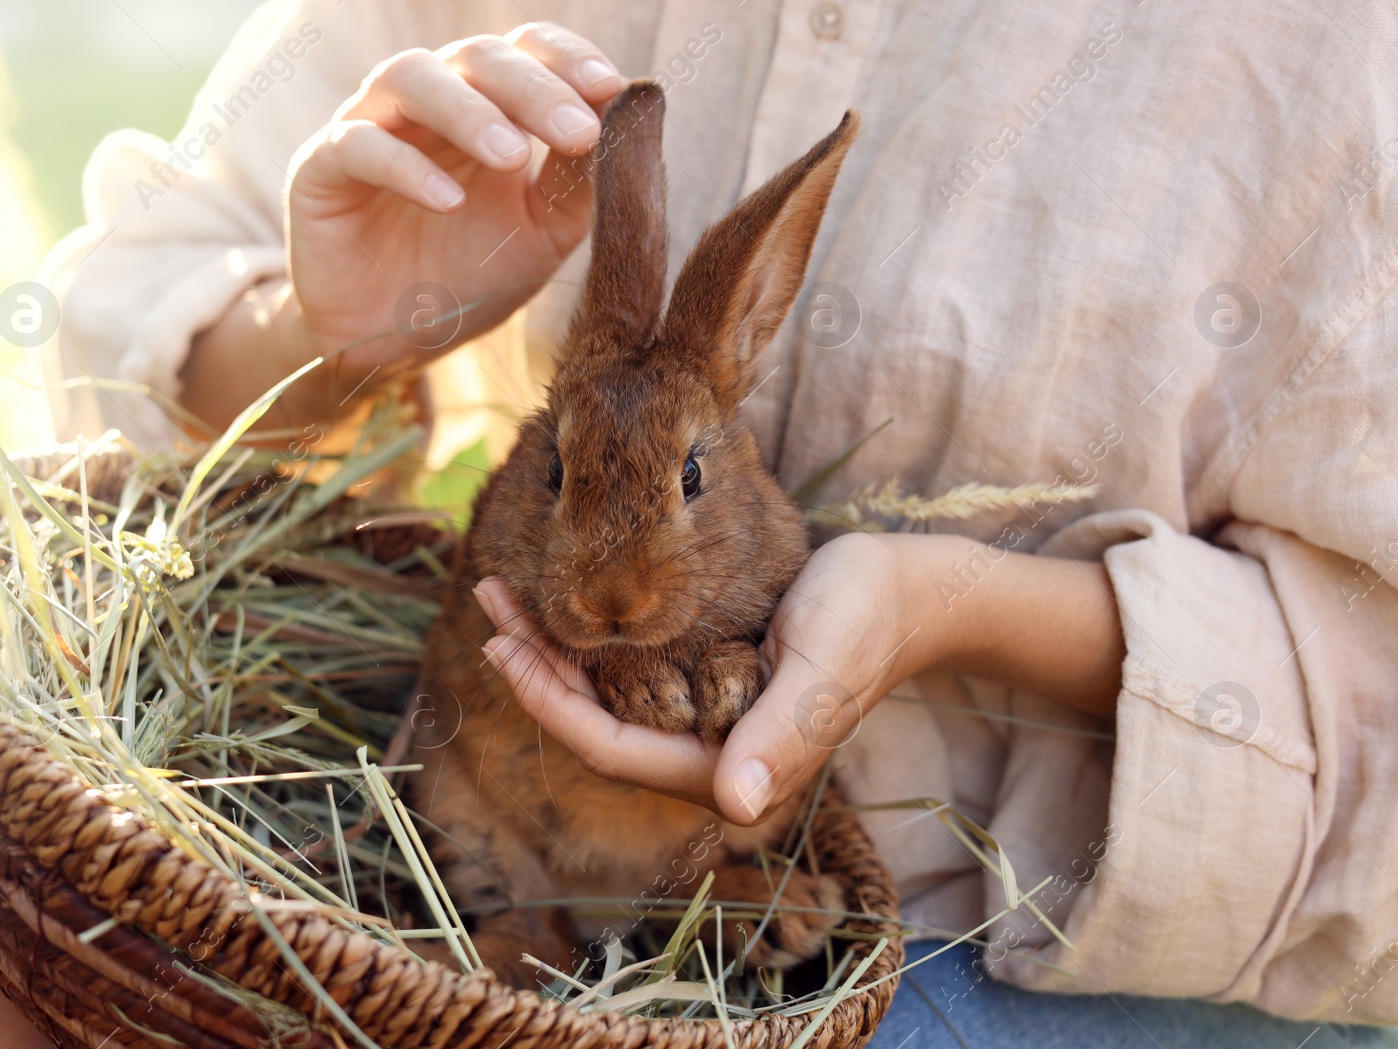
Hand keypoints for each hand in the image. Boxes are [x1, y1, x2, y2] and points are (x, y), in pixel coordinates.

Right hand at [180, 23, 620, 431]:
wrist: (394, 344)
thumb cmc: (471, 278)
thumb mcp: (544, 234)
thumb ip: (580, 182)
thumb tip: (628, 119)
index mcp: (486, 105)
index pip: (525, 50)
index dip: (566, 59)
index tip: (611, 89)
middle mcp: (427, 102)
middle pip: (476, 57)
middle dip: (533, 89)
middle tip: (577, 130)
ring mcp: (370, 126)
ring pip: (412, 77)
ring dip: (468, 111)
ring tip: (511, 156)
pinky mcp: (319, 168)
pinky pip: (359, 145)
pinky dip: (406, 166)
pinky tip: (448, 200)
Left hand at [476, 532, 1124, 825]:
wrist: (907, 593)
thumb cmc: (868, 621)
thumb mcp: (823, 667)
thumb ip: (781, 734)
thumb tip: (735, 805)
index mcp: (728, 771)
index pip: (611, 750)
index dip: (549, 704)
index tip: (504, 645)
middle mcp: (705, 759)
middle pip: (594, 729)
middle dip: (535, 672)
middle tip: (491, 604)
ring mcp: (703, 726)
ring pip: (605, 703)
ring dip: (553, 656)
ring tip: (507, 598)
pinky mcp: (706, 689)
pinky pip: (628, 679)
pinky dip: (589, 645)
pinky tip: (562, 610)